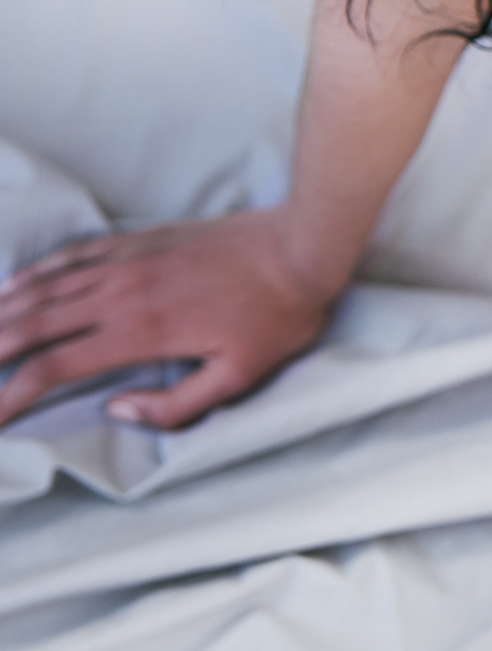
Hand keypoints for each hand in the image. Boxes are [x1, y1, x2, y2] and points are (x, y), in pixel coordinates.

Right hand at [0, 207, 336, 430]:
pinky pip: (76, 254)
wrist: (303, 243)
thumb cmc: (278, 314)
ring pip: (46, 287)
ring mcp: (130, 260)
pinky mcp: (142, 240)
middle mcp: (123, 292)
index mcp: (141, 331)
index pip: (54, 366)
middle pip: (34, 322)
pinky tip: (17, 285)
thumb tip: (117, 410)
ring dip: (4, 312)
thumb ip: (176, 406)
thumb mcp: (239, 376)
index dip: (11, 395)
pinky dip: (39, 271)